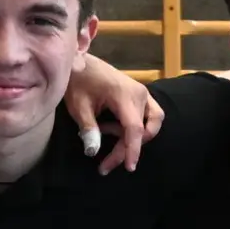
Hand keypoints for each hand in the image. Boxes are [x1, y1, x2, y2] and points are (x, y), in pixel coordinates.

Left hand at [63, 56, 161, 173]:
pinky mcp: (141, 95)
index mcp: (124, 95)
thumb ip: (88, 129)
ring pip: (151, 124)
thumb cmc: (78, 81)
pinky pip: (150, 116)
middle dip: (126, 149)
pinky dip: (138, 128)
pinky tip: (117, 130)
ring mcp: (143, 93)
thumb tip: (93, 151)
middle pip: (141, 130)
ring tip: (110, 137)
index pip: (134, 128)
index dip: (132, 149)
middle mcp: (139, 94)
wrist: (81, 61)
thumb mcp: (78, 106)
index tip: (129, 167)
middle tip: (105, 163)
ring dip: (135, 138)